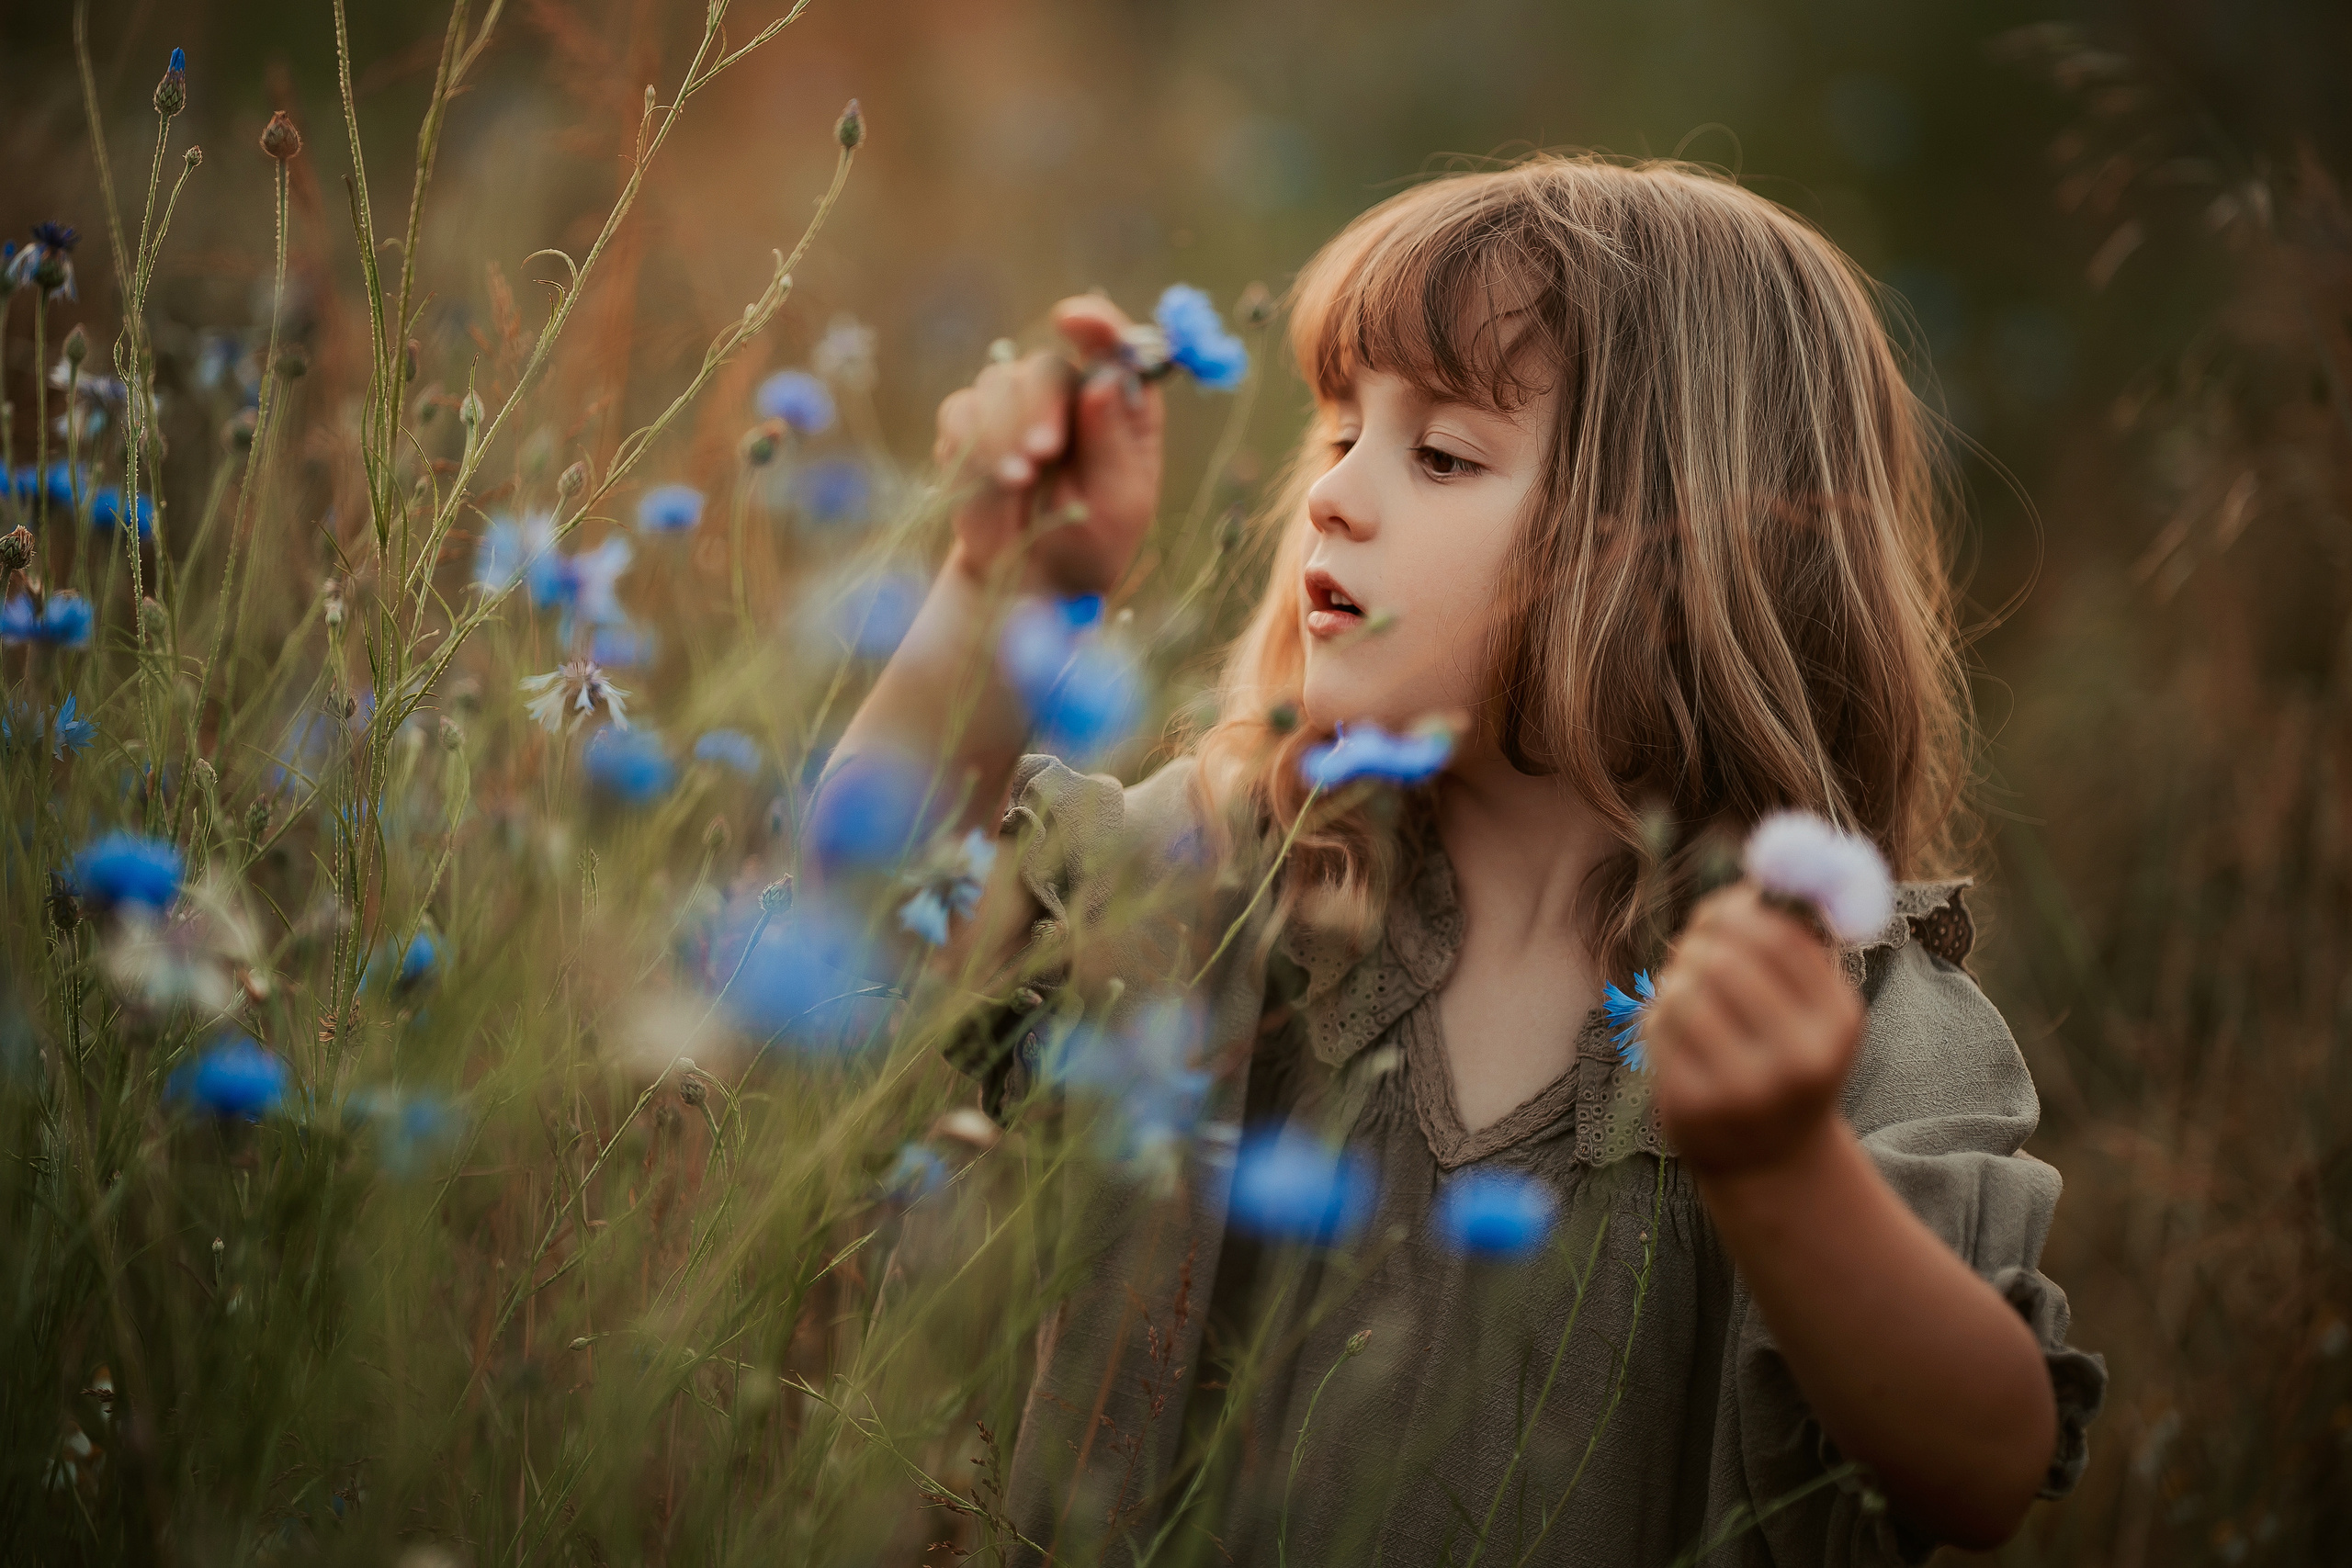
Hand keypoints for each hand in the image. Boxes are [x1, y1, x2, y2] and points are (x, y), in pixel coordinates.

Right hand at [933, 295, 1164, 594]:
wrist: (1032, 581)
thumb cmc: (1091, 540)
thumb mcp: (1120, 501)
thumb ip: (1113, 441)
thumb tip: (1105, 380)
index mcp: (1119, 403)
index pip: (1112, 344)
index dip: (1096, 323)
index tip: (1073, 320)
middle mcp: (1068, 393)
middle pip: (1046, 365)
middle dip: (1040, 406)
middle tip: (1042, 453)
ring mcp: (1015, 406)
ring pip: (997, 384)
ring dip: (1005, 434)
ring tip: (1019, 484)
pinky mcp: (970, 427)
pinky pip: (960, 411)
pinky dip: (973, 444)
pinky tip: (995, 480)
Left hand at [1645, 882, 1864, 1175]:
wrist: (1771, 1158)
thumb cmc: (1788, 1057)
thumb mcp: (1814, 1008)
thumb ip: (1796, 943)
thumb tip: (1764, 874)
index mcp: (1838, 1021)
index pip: (1778, 937)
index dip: (1735, 910)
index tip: (1718, 910)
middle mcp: (1799, 1058)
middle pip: (1724, 962)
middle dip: (1699, 943)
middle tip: (1694, 948)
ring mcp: (1744, 1088)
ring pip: (1683, 991)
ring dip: (1676, 980)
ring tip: (1686, 993)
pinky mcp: (1694, 1107)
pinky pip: (1658, 1029)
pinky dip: (1659, 1018)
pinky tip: (1676, 1035)